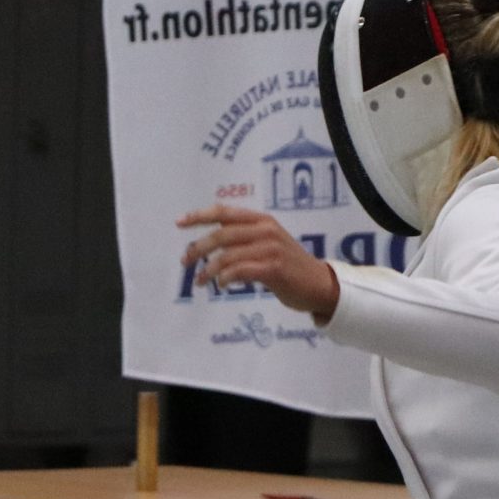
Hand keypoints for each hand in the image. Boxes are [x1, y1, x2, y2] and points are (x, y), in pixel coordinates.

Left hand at [178, 206, 341, 319]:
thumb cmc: (289, 266)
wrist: (319, 284)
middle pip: (222, 234)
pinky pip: (241, 271)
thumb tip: (213, 238)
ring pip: (228, 255)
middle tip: (185, 261)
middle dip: (198, 247)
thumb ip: (244, 238)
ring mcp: (271, 249)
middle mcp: (265, 230)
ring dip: (209, 269)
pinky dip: (226, 278)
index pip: (224, 213)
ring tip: (200, 281)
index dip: (200, 216)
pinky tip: (222, 285)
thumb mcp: (268, 243)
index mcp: (262, 220)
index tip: (179, 223)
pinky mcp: (274, 269)